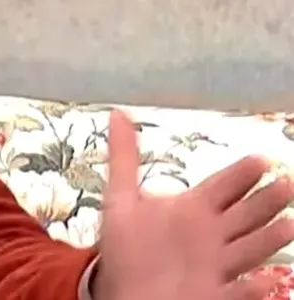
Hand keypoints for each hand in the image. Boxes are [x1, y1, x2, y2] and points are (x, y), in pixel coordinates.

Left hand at [92, 109, 293, 299]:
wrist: (127, 292)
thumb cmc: (129, 248)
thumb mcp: (121, 200)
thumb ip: (124, 158)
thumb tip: (118, 113)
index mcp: (194, 210)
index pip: (225, 186)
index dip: (243, 173)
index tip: (261, 159)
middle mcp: (212, 235)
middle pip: (246, 214)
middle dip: (266, 201)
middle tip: (286, 184)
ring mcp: (218, 265)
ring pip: (251, 248)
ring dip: (269, 238)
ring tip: (289, 225)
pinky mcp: (217, 292)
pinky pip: (241, 291)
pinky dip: (253, 287)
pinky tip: (266, 280)